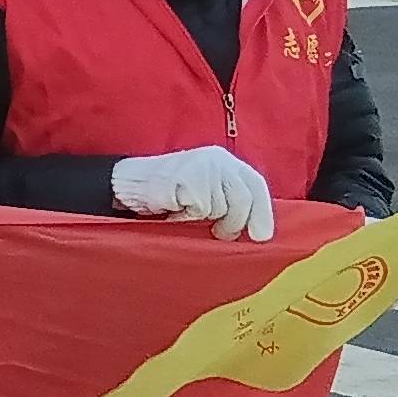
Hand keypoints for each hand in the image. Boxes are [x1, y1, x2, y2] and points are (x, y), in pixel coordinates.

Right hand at [112, 144, 279, 242]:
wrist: (134, 183)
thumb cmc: (173, 193)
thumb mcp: (208, 191)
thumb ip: (231, 199)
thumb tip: (258, 231)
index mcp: (226, 161)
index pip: (255, 184)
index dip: (262, 211)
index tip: (261, 236)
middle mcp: (217, 160)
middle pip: (243, 198)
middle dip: (236, 222)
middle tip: (221, 234)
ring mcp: (202, 168)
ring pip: (221, 207)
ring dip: (204, 218)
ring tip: (185, 211)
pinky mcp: (187, 179)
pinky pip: (200, 209)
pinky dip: (187, 216)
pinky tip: (175, 208)